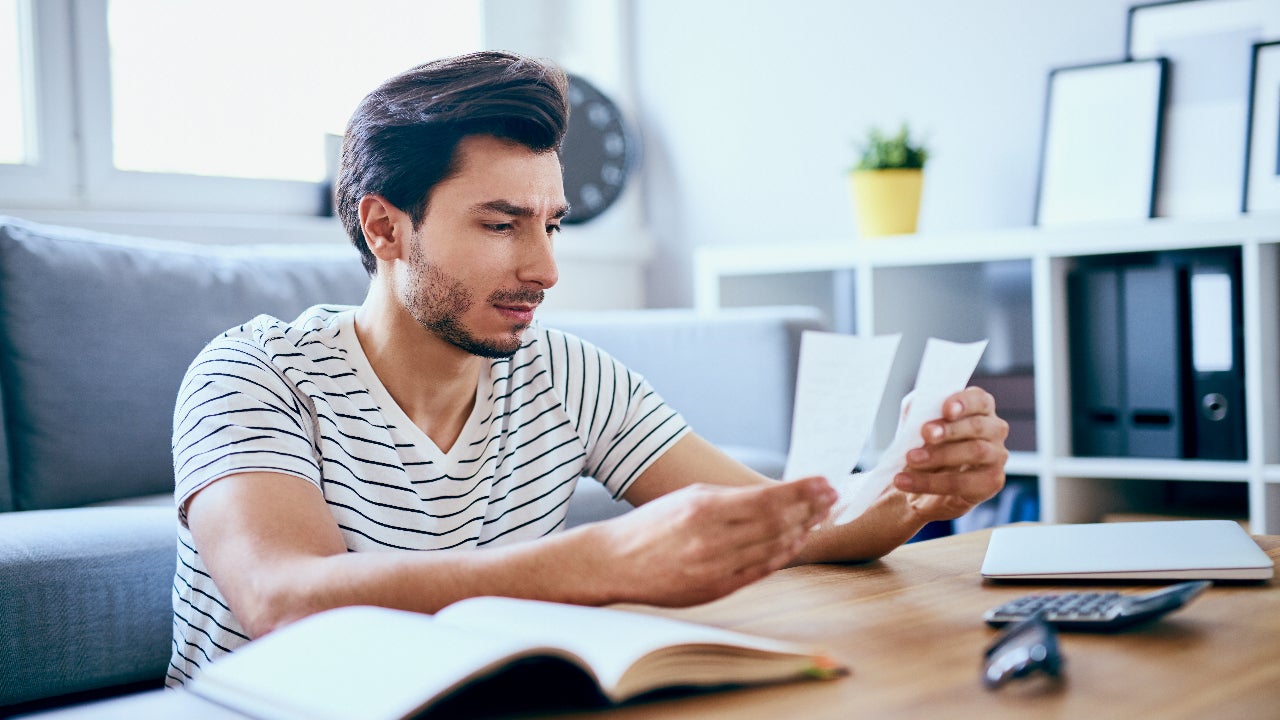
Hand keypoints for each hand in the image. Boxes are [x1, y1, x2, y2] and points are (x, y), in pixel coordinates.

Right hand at [591, 477, 835, 606]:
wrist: (616, 563)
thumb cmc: (653, 525)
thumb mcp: (689, 496)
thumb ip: (731, 497)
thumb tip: (776, 496)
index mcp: (705, 507)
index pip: (769, 498)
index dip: (802, 490)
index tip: (823, 481)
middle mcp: (713, 538)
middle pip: (779, 522)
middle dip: (811, 507)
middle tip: (832, 496)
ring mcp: (716, 566)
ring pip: (774, 547)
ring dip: (803, 529)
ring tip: (821, 515)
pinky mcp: (717, 588)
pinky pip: (761, 569)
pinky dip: (783, 554)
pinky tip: (798, 540)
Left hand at [893, 386, 1007, 522]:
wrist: (923, 480)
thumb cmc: (926, 443)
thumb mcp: (918, 422)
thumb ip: (919, 412)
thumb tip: (918, 412)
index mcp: (980, 407)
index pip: (978, 399)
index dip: (964, 402)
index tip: (946, 409)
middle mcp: (995, 429)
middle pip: (977, 426)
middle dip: (949, 430)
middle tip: (925, 434)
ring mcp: (997, 456)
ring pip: (974, 453)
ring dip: (939, 456)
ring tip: (911, 459)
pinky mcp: (991, 482)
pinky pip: (963, 483)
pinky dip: (931, 483)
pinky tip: (907, 482)